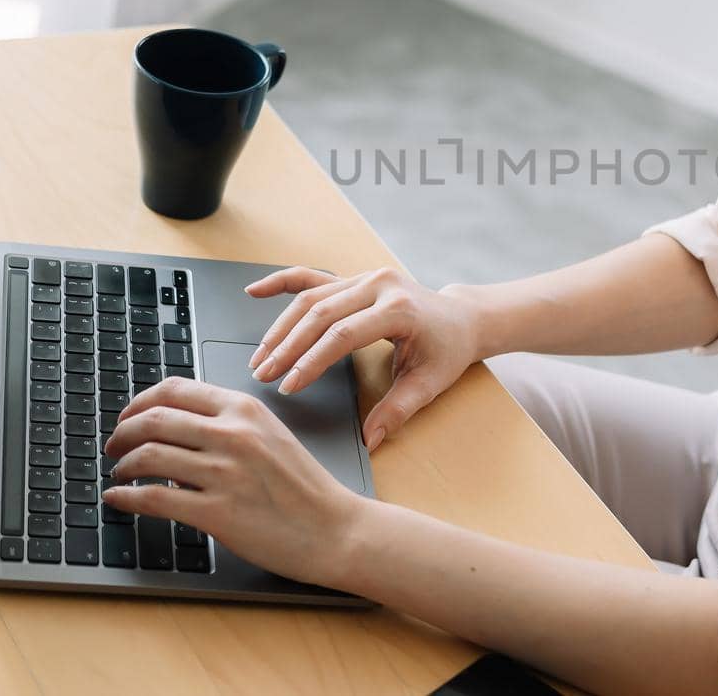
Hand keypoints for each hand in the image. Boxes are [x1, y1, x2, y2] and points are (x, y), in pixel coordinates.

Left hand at [101, 376, 363, 588]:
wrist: (335, 529)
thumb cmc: (305, 488)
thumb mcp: (271, 438)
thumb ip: (228, 427)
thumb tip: (177, 437)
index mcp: (245, 409)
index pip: (175, 389)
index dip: (139, 402)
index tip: (128, 417)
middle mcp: (232, 434)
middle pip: (153, 418)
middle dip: (121, 433)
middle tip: (114, 447)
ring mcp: (224, 472)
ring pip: (147, 455)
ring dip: (122, 465)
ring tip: (119, 474)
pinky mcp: (216, 512)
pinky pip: (153, 498)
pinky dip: (125, 497)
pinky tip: (118, 500)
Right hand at [244, 265, 486, 451]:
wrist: (462, 318)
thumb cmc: (447, 350)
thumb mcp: (429, 383)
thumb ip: (397, 410)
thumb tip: (370, 440)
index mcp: (399, 309)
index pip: (344, 335)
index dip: (312, 361)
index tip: (289, 386)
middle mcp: (379, 285)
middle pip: (321, 313)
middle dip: (288, 346)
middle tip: (263, 375)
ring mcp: (365, 276)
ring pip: (312, 297)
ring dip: (281, 326)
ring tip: (260, 357)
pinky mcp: (355, 277)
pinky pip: (313, 277)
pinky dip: (282, 282)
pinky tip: (255, 291)